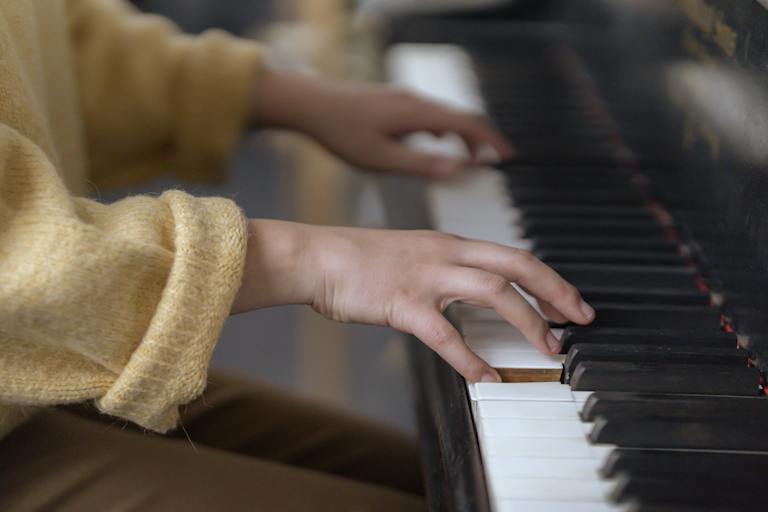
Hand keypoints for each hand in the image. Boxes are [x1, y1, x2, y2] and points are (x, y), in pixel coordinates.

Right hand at [233, 220, 594, 382]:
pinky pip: (446, 334)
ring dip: (527, 320)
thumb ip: (443, 271)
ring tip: (548, 349)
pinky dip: (471, 358)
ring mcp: (425, 276)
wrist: (316, 257)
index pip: (512, 256)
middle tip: (582, 318)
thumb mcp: (411, 255)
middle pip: (516, 265)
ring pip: (493, 292)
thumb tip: (471, 294)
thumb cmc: (358, 260)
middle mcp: (445, 253)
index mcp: (449, 243)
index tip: (571, 300)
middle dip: (556, 291)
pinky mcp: (403, 302)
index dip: (548, 277)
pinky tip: (486, 377)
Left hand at [252, 70, 513, 177]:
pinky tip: (433, 142)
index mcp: (418, 115)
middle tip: (492, 162)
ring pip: (445, 115)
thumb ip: (421, 166)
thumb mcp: (382, 159)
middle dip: (481, 140)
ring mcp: (404, 99)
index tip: (509, 156)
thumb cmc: (341, 131)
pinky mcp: (393, 101)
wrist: (310, 104)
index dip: (493, 141)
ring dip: (461, 135)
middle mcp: (415, 102)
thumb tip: (458, 170)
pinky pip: (429, 113)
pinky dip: (442, 129)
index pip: (469, 124)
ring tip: (466, 158)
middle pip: (461, 117)